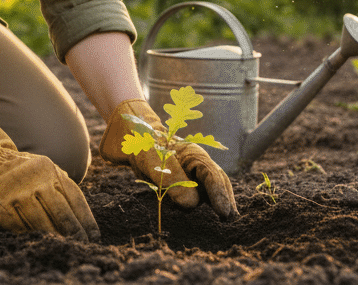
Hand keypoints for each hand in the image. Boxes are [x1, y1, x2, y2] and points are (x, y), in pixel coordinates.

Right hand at [0, 116, 99, 240]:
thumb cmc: (27, 173)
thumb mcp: (48, 170)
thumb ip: (64, 187)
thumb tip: (83, 219)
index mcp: (51, 171)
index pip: (75, 198)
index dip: (86, 220)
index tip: (92, 236)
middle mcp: (36, 181)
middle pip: (61, 212)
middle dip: (74, 232)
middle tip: (81, 244)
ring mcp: (18, 195)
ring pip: (42, 222)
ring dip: (55, 236)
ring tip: (64, 245)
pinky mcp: (3, 208)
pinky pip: (21, 227)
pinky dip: (34, 236)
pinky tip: (42, 241)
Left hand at [99, 99, 237, 218]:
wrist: (127, 137)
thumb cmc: (143, 143)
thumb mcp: (154, 159)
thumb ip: (172, 179)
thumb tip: (192, 204)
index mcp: (195, 155)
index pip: (212, 177)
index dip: (219, 195)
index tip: (224, 213)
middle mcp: (195, 166)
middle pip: (216, 182)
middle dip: (223, 199)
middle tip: (230, 219)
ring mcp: (187, 174)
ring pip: (206, 190)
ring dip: (213, 203)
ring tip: (221, 220)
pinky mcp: (177, 183)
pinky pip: (191, 196)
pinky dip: (197, 206)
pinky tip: (198, 219)